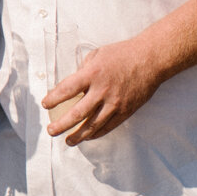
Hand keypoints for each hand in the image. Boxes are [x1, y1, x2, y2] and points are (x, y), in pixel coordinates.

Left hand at [42, 39, 162, 144]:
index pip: (66, 90)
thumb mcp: (97, 55)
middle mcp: (102, 91)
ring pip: (93, 125)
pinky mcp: (126, 111)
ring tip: (68, 141)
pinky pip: (109, 127)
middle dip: (61, 125)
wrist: (150, 60)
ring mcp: (115, 103)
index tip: (45, 104)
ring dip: (78, 135)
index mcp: (92, 74)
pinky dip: (96, 134)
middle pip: (77, 114)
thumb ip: (83, 69)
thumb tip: (73, 84)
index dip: (53, 99)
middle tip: (51, 131)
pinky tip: (87, 137)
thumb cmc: (122, 54)